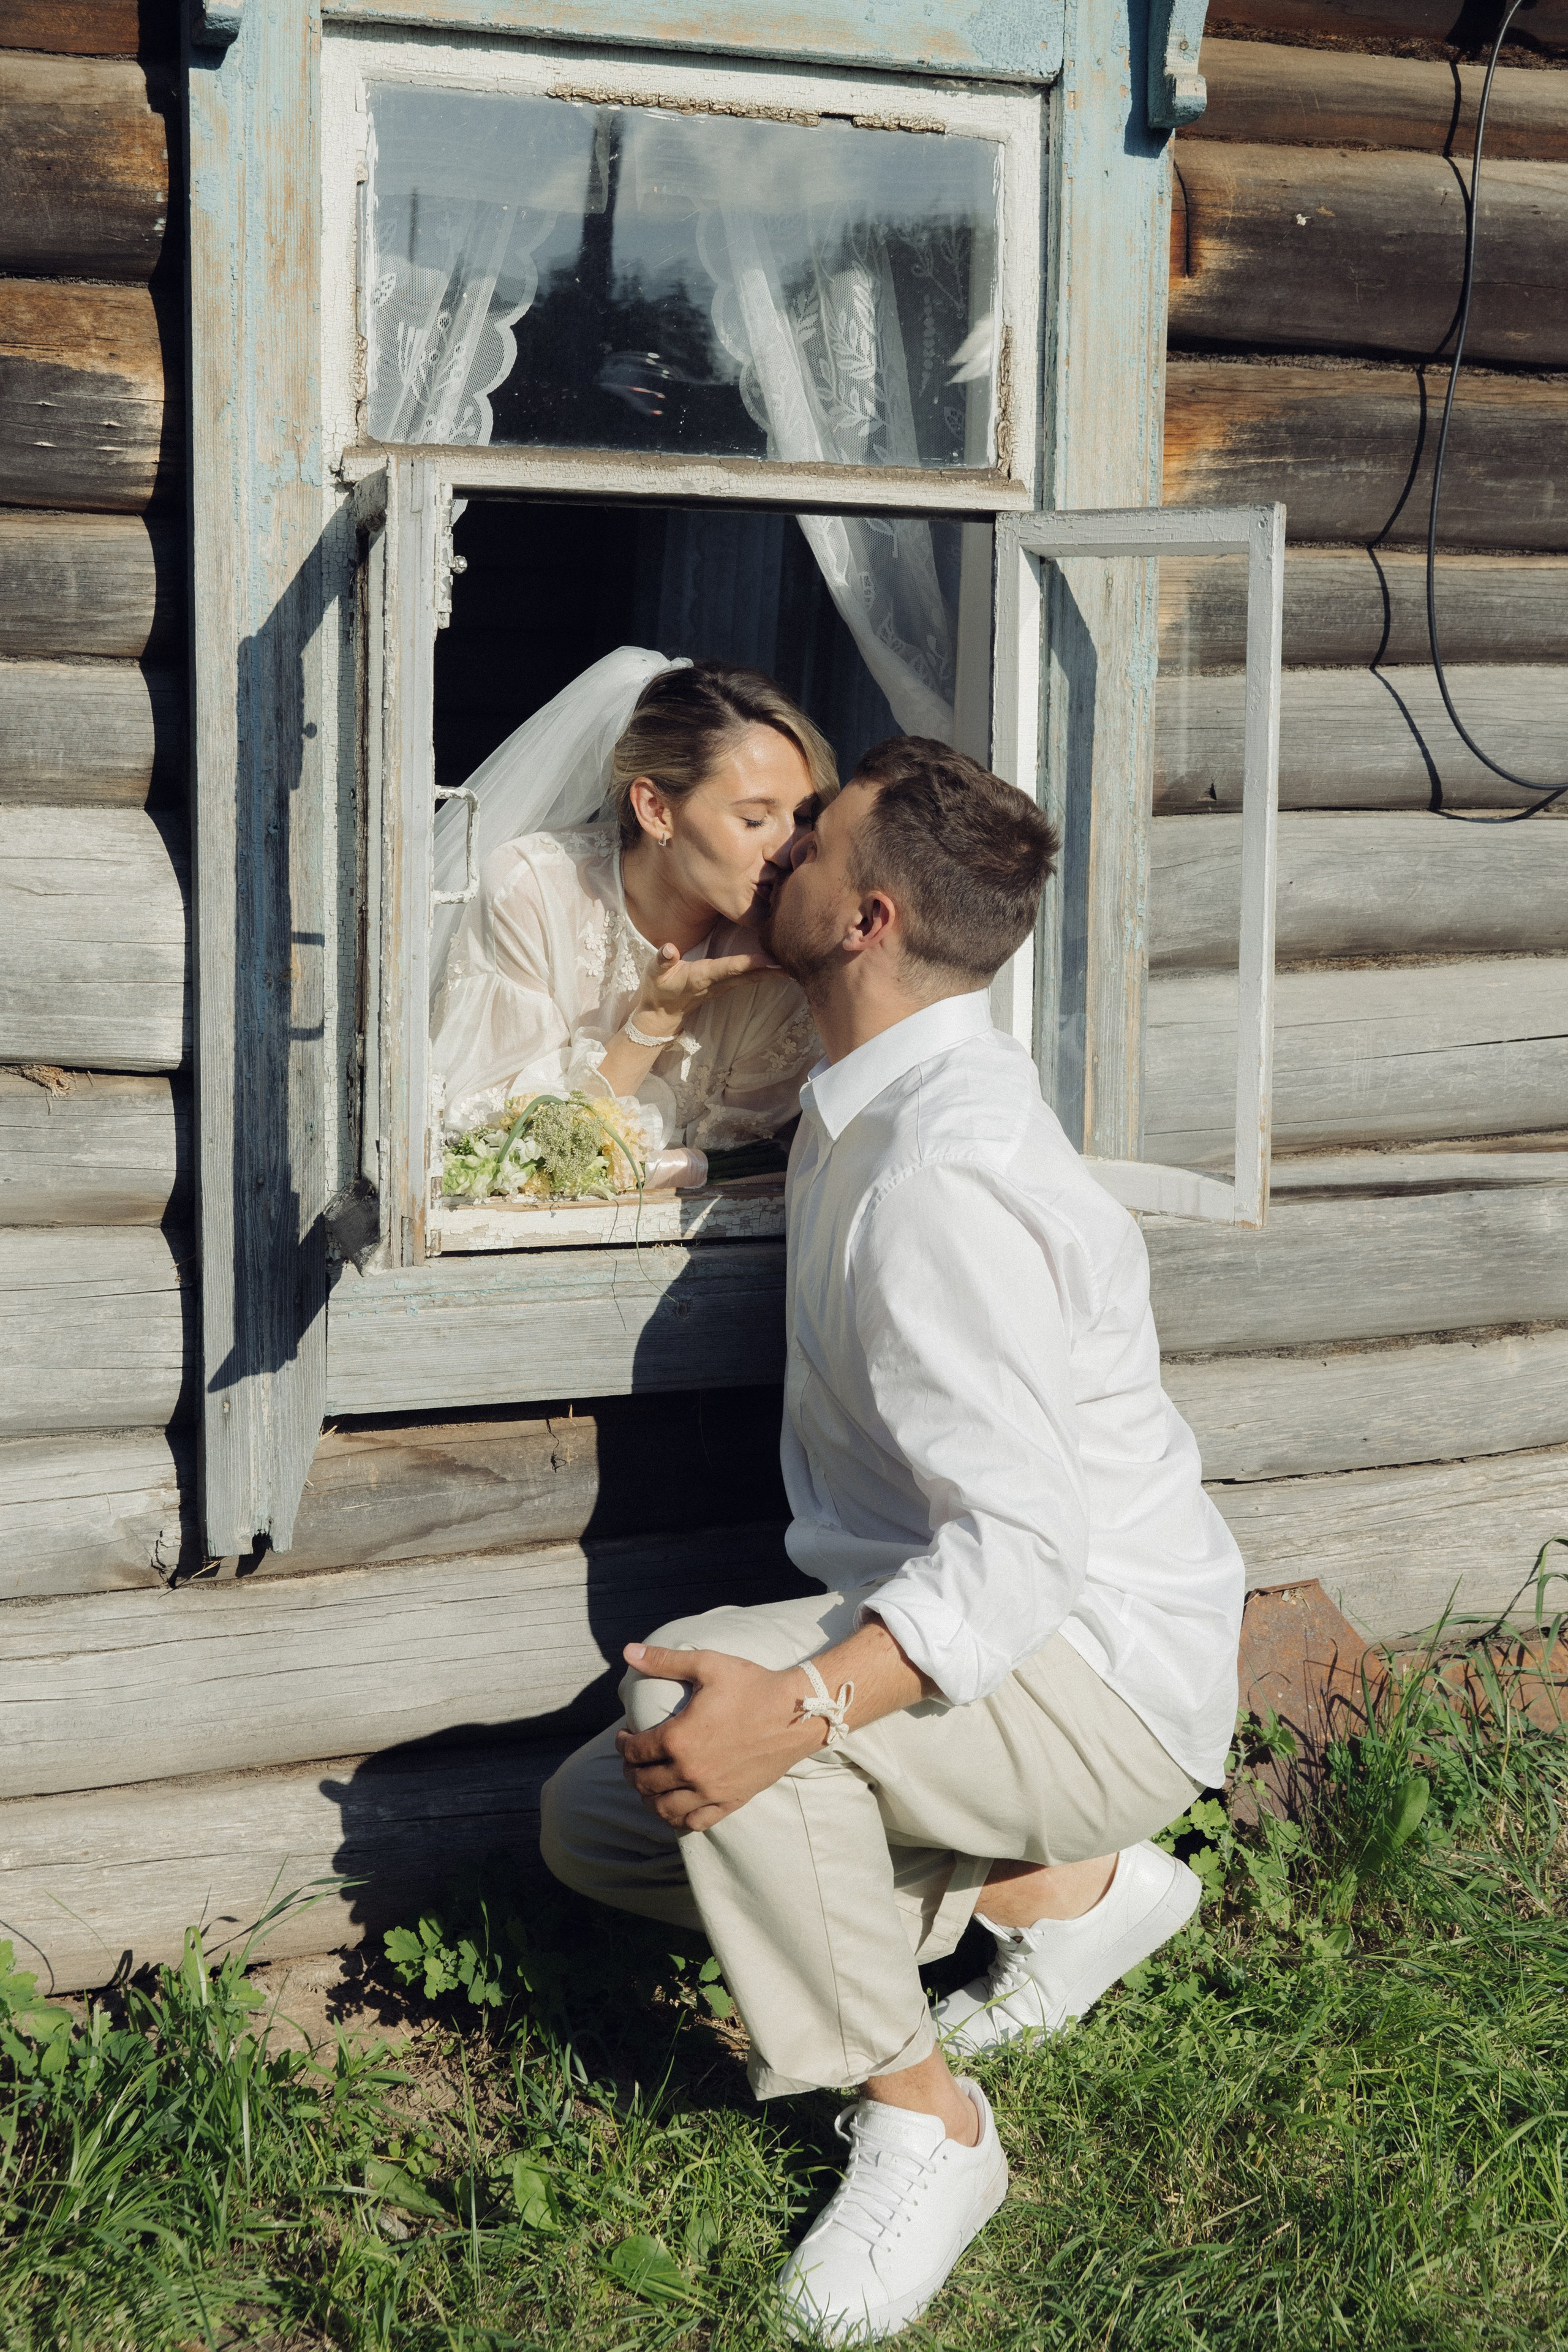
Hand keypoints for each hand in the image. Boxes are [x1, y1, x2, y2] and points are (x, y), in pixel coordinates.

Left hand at [616, 1644, 821, 1832]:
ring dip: (648, 1797)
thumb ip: (663, 1660)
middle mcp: (690, 1771)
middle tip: (632, 1760)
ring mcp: (710, 1790)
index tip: (624, 1736)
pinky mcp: (730, 1801)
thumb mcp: (707, 1665)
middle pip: (643, 1782)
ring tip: (648, 1784)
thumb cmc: (753, 1686)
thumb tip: (628, 1651)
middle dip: (630, 1771)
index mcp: (679, 1739)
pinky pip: (694, 1822)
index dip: (623, 1744)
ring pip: (663, 1808)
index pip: (635, 1751)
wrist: (797, 1712)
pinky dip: (677, 1818)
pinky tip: (674, 1805)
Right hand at [634, 941, 780, 1034]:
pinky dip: (764, 972)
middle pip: (749, 975)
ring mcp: (723, 986)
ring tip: (794, 963)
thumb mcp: (654, 974)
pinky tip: (778, 967)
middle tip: (797, 960)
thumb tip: (669, 949)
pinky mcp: (725, 986)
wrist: (661, 1013)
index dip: (750, 963)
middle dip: (772, 969)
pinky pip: (749, 978)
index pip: (730, 968)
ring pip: (752, 978)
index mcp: (702, 976)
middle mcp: (717, 983)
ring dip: (772, 972)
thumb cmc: (658, 989)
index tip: (770, 959)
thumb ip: (662, 960)